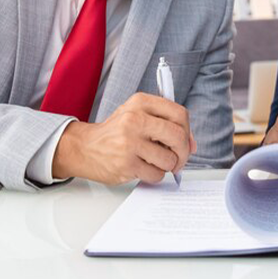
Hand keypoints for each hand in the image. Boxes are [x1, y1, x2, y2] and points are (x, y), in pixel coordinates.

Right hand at [51, 93, 196, 184]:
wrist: (85, 147)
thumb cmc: (116, 132)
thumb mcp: (138, 116)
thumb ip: (166, 124)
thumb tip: (192, 144)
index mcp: (140, 103)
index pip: (179, 114)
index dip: (188, 131)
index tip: (186, 141)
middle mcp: (134, 119)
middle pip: (178, 136)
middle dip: (183, 152)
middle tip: (179, 159)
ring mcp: (129, 142)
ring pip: (169, 159)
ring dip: (167, 166)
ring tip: (155, 162)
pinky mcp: (126, 164)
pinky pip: (156, 175)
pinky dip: (155, 175)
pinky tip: (144, 168)